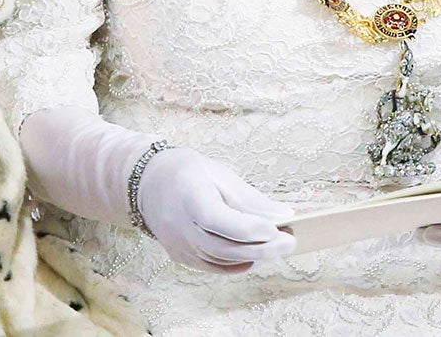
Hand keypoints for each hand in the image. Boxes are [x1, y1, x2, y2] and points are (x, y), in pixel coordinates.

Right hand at [135, 148, 296, 274]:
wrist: (149, 185)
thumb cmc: (191, 173)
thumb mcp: (221, 174)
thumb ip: (251, 198)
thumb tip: (284, 215)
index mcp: (189, 197)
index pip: (217, 219)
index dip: (248, 227)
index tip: (277, 228)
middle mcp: (179, 227)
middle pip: (221, 246)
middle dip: (260, 248)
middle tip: (291, 242)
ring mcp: (178, 245)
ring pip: (219, 260)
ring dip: (253, 258)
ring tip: (281, 249)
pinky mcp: (180, 256)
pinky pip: (212, 266)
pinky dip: (237, 265)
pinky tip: (259, 257)